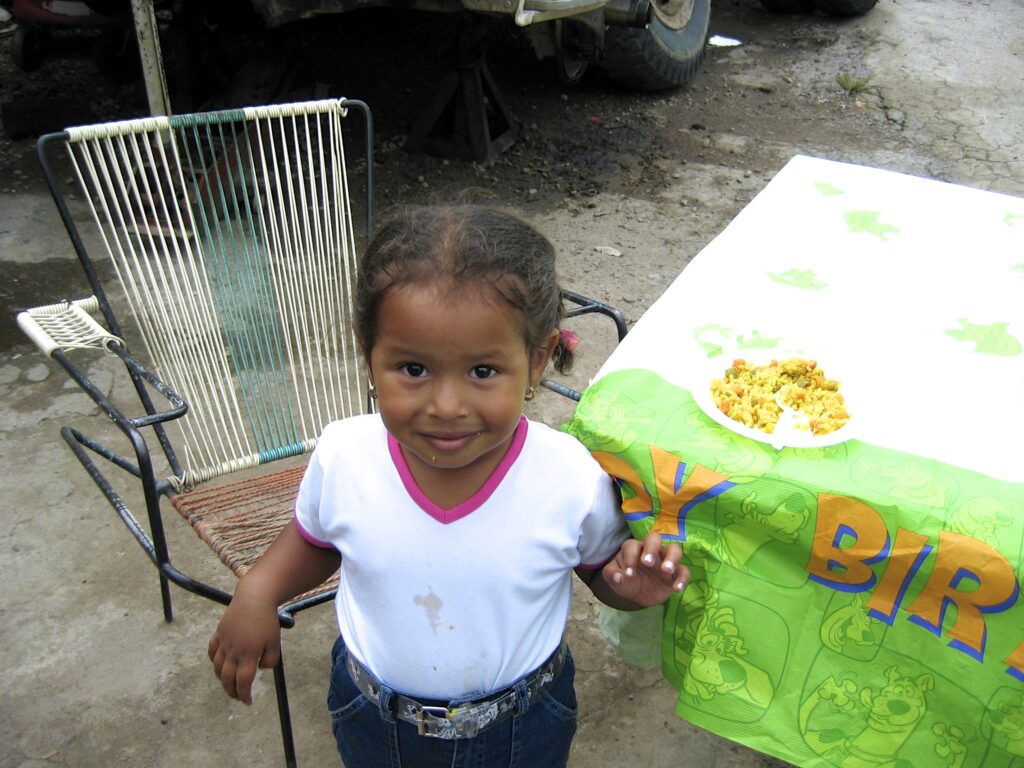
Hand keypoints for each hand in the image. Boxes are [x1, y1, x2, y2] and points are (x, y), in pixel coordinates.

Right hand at [208, 586, 281, 704]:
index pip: (243, 682)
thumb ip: (270, 660)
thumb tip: (259, 668)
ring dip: (222, 679)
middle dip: (232, 691)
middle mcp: (233, 651)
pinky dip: (214, 661)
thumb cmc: (267, 621)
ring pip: (217, 668)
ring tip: (230, 683)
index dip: (245, 695)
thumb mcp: (275, 642)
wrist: (254, 598)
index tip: (248, 702)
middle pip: (227, 679)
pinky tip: (220, 664)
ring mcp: (224, 643)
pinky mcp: (219, 633)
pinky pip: (212, 652)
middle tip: (239, 697)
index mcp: (248, 655)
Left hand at [602, 531, 688, 606]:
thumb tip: (618, 577)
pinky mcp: (675, 573)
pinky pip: (684, 571)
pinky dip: (682, 579)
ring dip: (672, 558)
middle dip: (651, 548)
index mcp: (634, 548)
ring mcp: (665, 560)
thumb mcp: (614, 579)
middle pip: (654, 538)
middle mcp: (651, 550)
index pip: (633, 546)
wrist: (637, 594)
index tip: (628, 573)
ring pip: (674, 549)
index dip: (630, 557)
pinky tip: (676, 589)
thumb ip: (612, 575)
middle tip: (648, 563)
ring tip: (666, 570)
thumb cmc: (626, 579)